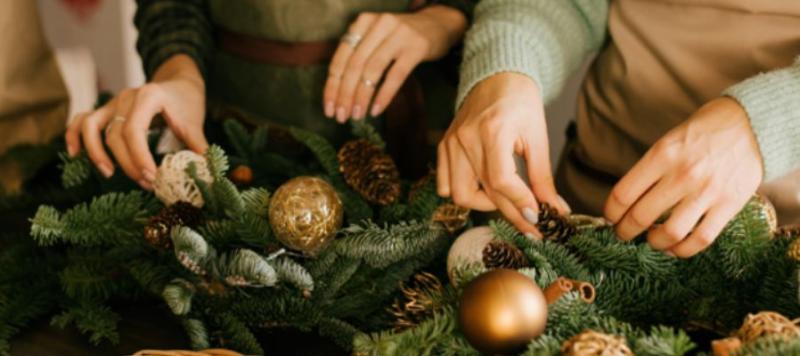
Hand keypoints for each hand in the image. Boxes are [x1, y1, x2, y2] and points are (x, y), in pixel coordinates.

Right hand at [65, 55, 207, 189]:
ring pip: (91, 126)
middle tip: (147, 183)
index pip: (134, 130)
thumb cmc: (186, 102)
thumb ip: (197, 145)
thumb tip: (205, 171)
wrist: (178, 82)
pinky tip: (75, 155)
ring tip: (109, 173)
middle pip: (115, 134)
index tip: (152, 177)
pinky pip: (82, 120)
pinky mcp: (106, 110)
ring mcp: (113, 102)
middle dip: (128, 163)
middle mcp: (126, 97)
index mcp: (148, 96)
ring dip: (96, 152)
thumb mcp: (195, 122)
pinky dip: (75, 136)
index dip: (139, 157)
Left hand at [323, 5, 465, 121]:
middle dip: (345, 95)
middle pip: (354, 66)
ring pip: (372, 71)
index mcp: (362, 23)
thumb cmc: (401, 37)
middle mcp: (378, 25)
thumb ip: (358, 55)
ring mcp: (398, 35)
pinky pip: (395, 76)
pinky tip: (376, 110)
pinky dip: (384, 95)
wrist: (438, 24)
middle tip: (341, 117)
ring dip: (362, 97)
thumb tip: (339, 93)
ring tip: (357, 115)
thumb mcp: (375, 38)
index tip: (328, 109)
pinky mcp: (416, 48)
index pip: (340, 59)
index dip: (332, 86)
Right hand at [437, 72, 568, 237]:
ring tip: (506, 201)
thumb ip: (542, 176)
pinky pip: (445, 183)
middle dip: (511, 214)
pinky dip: (463, 193)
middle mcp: (466, 138)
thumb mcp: (538, 136)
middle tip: (532, 226)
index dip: (520, 203)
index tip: (538, 217)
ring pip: (458, 194)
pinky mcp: (444, 146)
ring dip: (483, 206)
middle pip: (483, 192)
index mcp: (493, 131)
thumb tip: (554, 209)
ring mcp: (451, 143)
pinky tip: (484, 190)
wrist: (496, 76)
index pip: (501, 180)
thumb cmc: (520, 101)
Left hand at [605, 97, 763, 257]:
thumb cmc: (703, 133)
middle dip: (625, 231)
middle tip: (624, 234)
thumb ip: (650, 169)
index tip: (610, 217)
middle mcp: (683, 174)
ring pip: (670, 233)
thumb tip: (626, 201)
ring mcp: (707, 191)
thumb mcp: (669, 140)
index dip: (611, 212)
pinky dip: (683, 250)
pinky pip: (701, 239)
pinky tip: (675, 247)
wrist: (751, 124)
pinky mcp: (729, 205)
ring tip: (651, 240)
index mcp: (662, 154)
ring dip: (654, 243)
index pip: (623, 193)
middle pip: (641, 216)